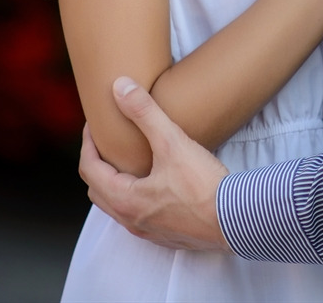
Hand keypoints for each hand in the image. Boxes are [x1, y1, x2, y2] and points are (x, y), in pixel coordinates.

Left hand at [79, 77, 231, 251]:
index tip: (94, 125)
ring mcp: (147, 231)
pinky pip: (137, 216)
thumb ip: (145, 113)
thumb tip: (120, 87)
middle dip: (97, 165)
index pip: (89, 169)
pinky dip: (134, 197)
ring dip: (115, 183)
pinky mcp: (166, 235)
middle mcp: (130, 220)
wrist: (236, 219)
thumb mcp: (173, 143)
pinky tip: (153, 184)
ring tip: (127, 161)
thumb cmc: (203, 185)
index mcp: (124, 199)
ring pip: (117, 206)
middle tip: (106, 143)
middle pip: (98, 190)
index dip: (87, 144)